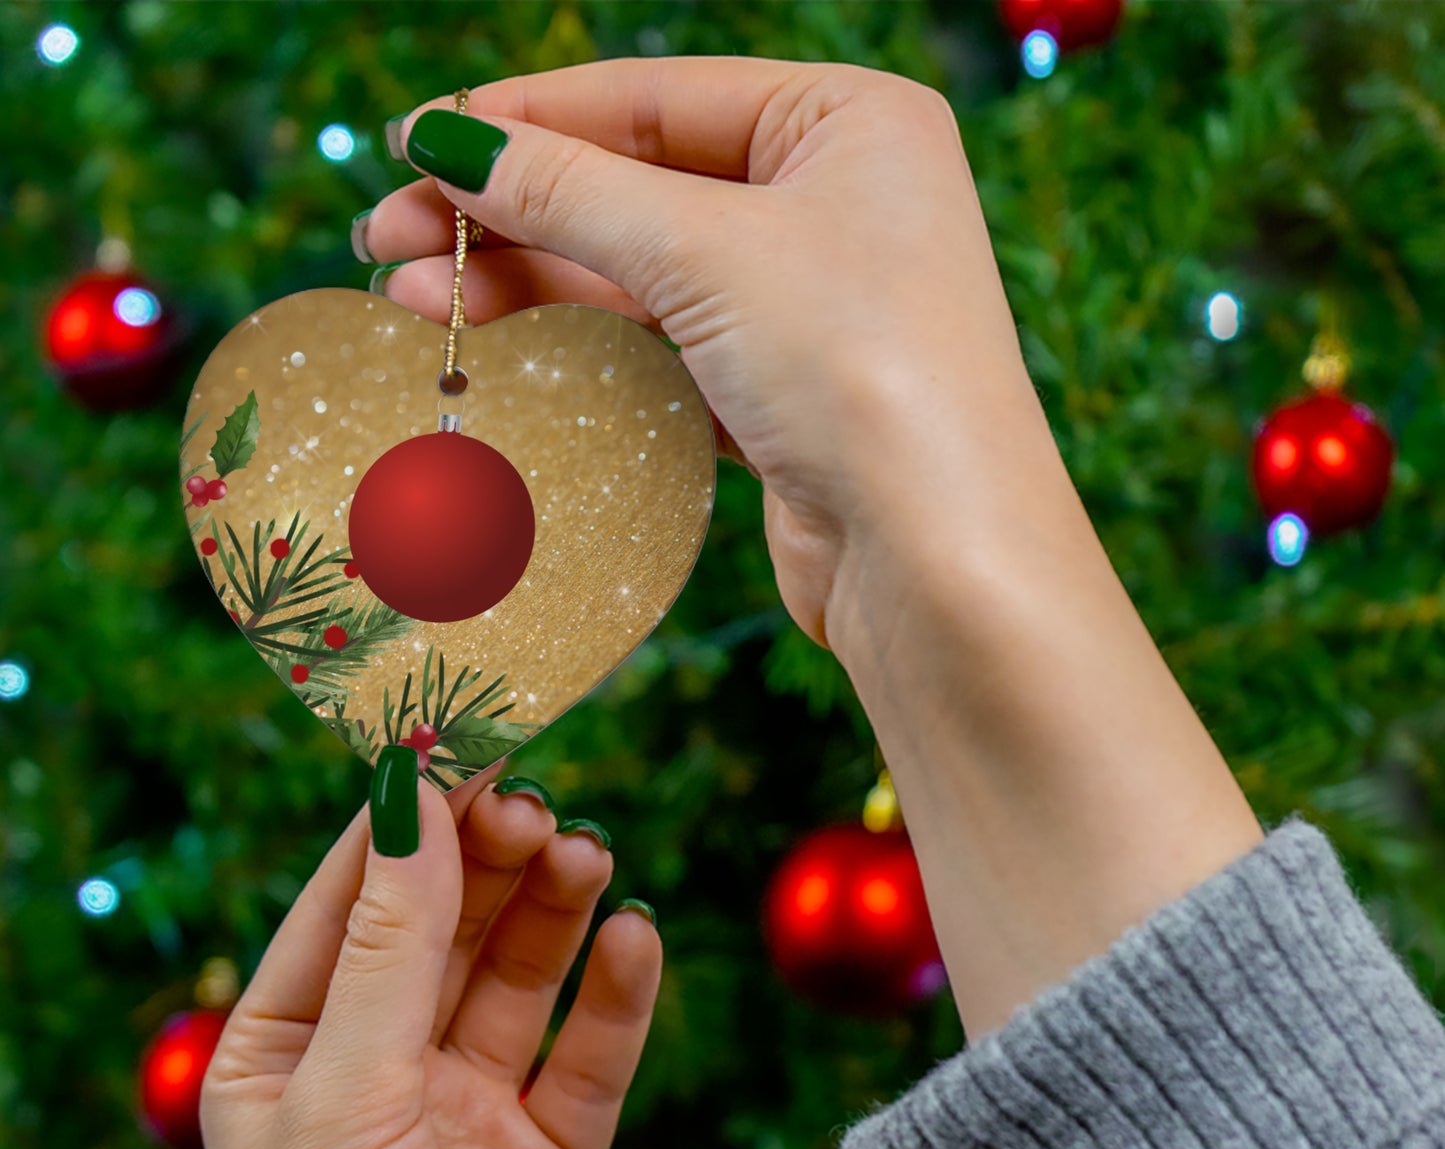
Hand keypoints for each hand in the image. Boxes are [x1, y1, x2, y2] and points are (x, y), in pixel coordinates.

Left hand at [201, 765, 660, 1148]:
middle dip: (490, 862)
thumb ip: (391, 944)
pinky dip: (617, 995)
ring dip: (555, 912)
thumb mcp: (346, 1095)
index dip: (407, 822)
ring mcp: (469, 1114)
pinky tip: (635, 941)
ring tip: (589, 857)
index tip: (465, 743)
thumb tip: (411, 794)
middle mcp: (380, 1073)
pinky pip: (591, 1056)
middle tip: (538, 806)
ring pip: (521, 978)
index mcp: (289, 1053)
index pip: (351, 901)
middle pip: (446, 928)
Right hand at [361, 60, 1262, 1039]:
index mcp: (849, 123)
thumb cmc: (860, 371)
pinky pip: (663, 347)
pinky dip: (584, 345)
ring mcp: (809, 304)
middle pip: (638, 187)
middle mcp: (836, 203)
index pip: (656, 97)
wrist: (937, 560)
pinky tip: (500, 344)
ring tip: (414, 297)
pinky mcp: (782, 394)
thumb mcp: (706, 253)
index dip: (527, 120)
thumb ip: (569, 191)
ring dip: (529, 282)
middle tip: (388, 237)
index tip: (416, 144)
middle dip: (511, 212)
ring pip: (641, 273)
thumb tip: (444, 141)